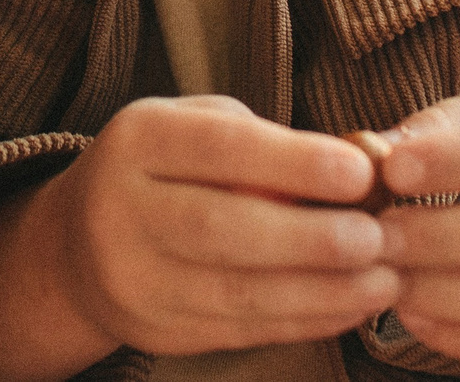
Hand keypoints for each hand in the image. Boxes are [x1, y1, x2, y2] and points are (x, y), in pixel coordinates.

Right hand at [20, 98, 395, 362]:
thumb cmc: (164, 171)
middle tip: (377, 236)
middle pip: (222, 228)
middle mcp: (124, 209)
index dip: (292, 161)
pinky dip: (305, 321)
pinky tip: (350, 306)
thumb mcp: (193, 128)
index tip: (359, 172)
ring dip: (321, 291)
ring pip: (236, 293)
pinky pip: (242, 330)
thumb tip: (356, 171)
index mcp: (138, 140)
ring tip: (383, 279)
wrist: (77, 247)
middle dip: (310, 237)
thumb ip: (262, 142)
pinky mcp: (158, 331)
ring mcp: (136, 278)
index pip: (217, 147)